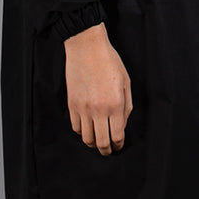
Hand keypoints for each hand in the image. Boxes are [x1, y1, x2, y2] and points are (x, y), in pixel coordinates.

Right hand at [64, 23, 132, 154]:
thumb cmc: (109, 61)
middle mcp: (99, 109)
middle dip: (106, 150)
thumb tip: (122, 124)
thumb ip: (126, 105)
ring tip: (98, 140)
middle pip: (101, 143)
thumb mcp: (126, 81)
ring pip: (87, 139)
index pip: (117, 136)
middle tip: (109, 151)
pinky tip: (87, 127)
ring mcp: (83, 109)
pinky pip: (75, 128)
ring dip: (93, 142)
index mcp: (115, 104)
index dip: (119, 145)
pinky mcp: (72, 105)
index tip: (119, 146)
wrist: (86, 47)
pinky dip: (82, 131)